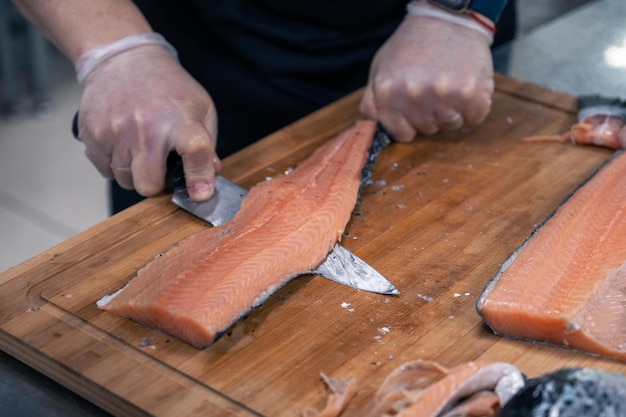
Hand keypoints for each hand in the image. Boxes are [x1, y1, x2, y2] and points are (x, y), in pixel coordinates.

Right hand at [76, 44, 219, 200]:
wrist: (123, 58)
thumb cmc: (167, 85)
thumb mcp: (200, 106)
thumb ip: (208, 144)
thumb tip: (210, 176)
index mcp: (180, 119)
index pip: (196, 151)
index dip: (199, 177)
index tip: (200, 193)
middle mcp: (146, 127)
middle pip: (148, 184)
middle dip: (156, 183)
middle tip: (161, 167)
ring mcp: (115, 131)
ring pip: (125, 180)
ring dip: (135, 172)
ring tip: (140, 148)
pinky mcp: (92, 135)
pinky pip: (105, 170)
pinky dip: (115, 164)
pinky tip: (123, 143)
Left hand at [360, 14, 493, 140]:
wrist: (448, 17)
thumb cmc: (412, 43)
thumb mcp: (381, 67)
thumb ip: (373, 100)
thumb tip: (373, 124)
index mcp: (388, 93)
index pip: (402, 134)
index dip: (411, 124)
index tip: (417, 111)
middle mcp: (413, 97)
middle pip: (428, 129)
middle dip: (432, 114)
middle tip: (435, 87)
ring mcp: (442, 96)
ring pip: (452, 125)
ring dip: (454, 110)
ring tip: (450, 83)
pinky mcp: (470, 93)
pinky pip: (475, 117)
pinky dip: (476, 107)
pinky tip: (467, 87)